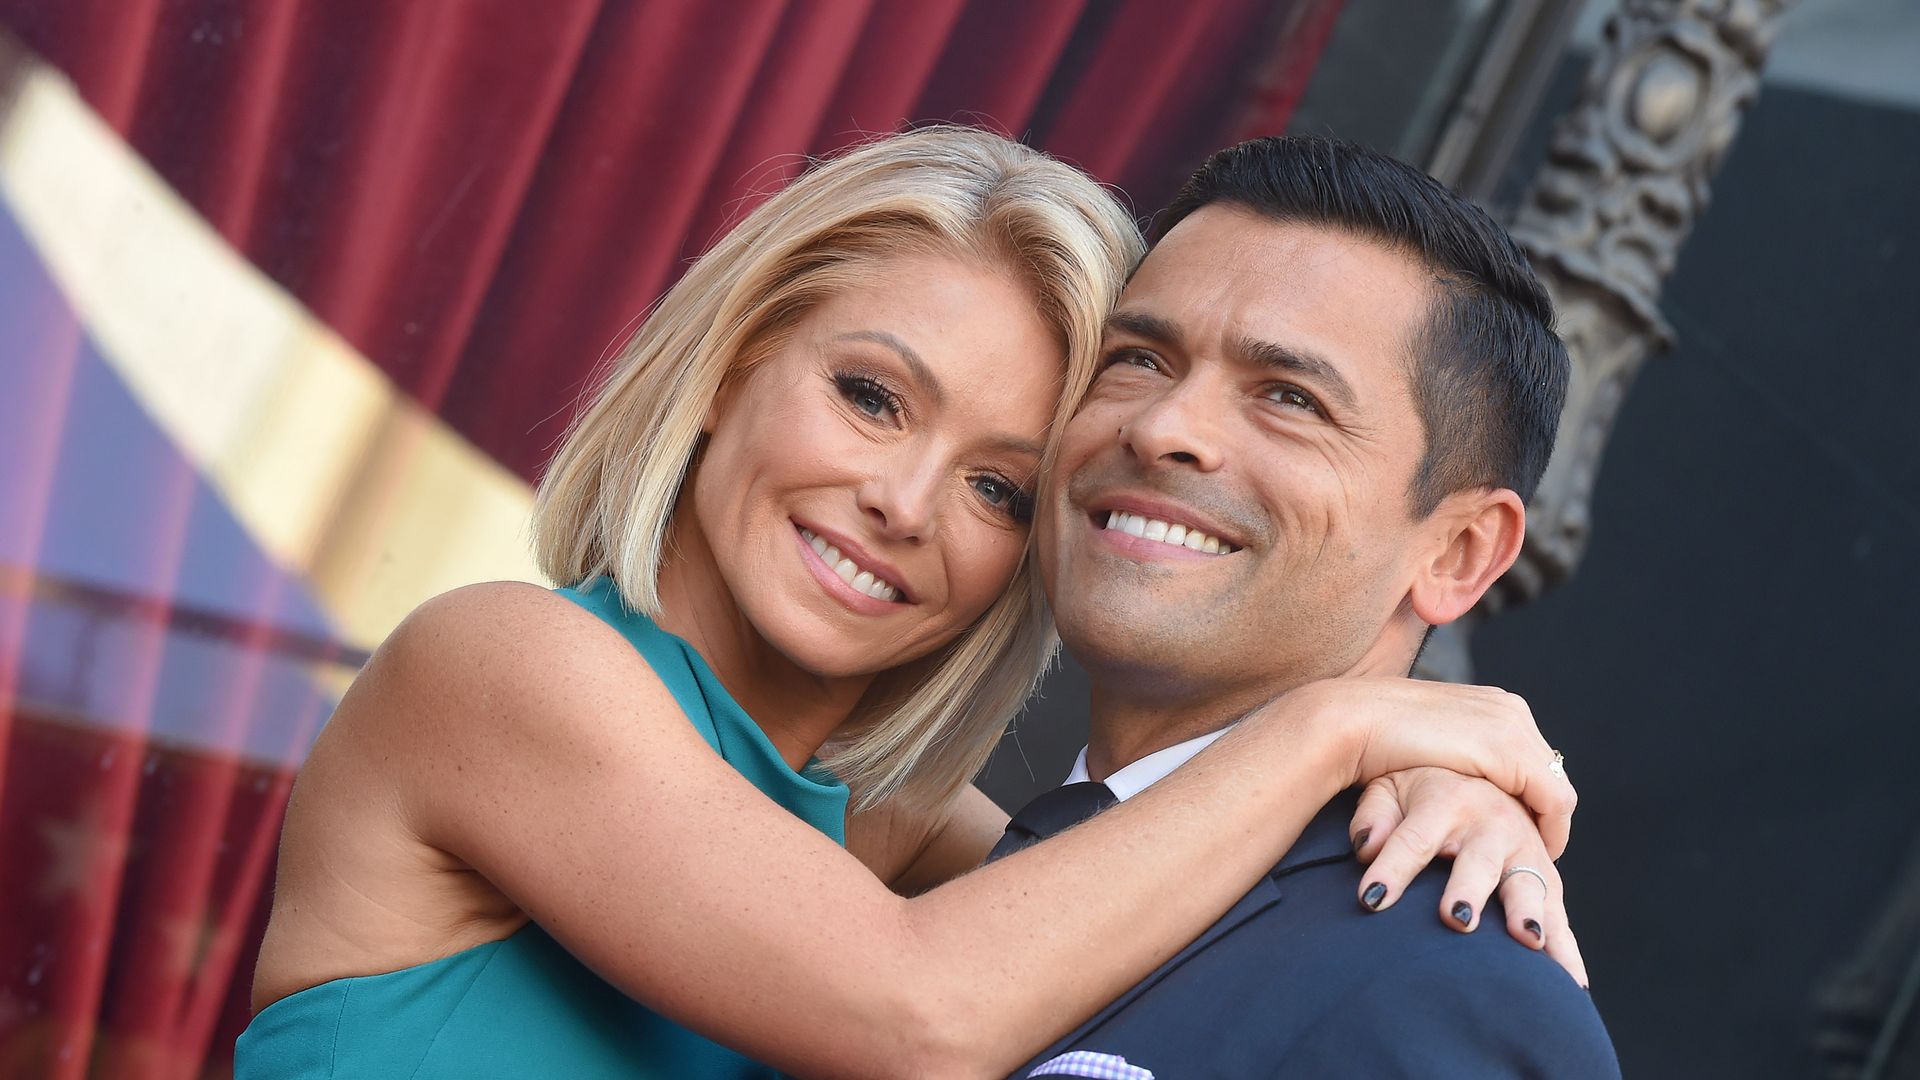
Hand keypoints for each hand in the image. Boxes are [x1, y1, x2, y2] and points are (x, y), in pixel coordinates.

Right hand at [1286, 677, 1575, 854]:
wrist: (1354, 720)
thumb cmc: (1375, 739)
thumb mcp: (1426, 745)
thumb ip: (1452, 754)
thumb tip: (1461, 777)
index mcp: (1492, 702)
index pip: (1533, 756)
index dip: (1532, 797)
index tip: (1525, 828)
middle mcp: (1510, 709)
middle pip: (1550, 771)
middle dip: (1544, 813)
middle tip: (1537, 848)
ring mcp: (1513, 728)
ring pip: (1556, 789)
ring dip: (1549, 825)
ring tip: (1537, 856)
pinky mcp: (1509, 752)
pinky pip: (1553, 800)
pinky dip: (1550, 829)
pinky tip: (1535, 851)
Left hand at [1348, 767, 1588, 986]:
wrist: (1485, 771)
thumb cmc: (1425, 789)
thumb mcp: (1392, 786)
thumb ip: (1374, 815)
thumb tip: (1366, 847)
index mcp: (1446, 801)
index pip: (1412, 839)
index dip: (1391, 868)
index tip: (1371, 898)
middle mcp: (1490, 823)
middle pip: (1478, 860)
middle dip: (1468, 889)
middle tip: (1456, 918)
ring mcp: (1524, 850)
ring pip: (1528, 886)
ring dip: (1527, 914)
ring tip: (1525, 941)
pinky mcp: (1546, 876)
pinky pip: (1559, 916)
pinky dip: (1565, 948)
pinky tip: (1571, 983)